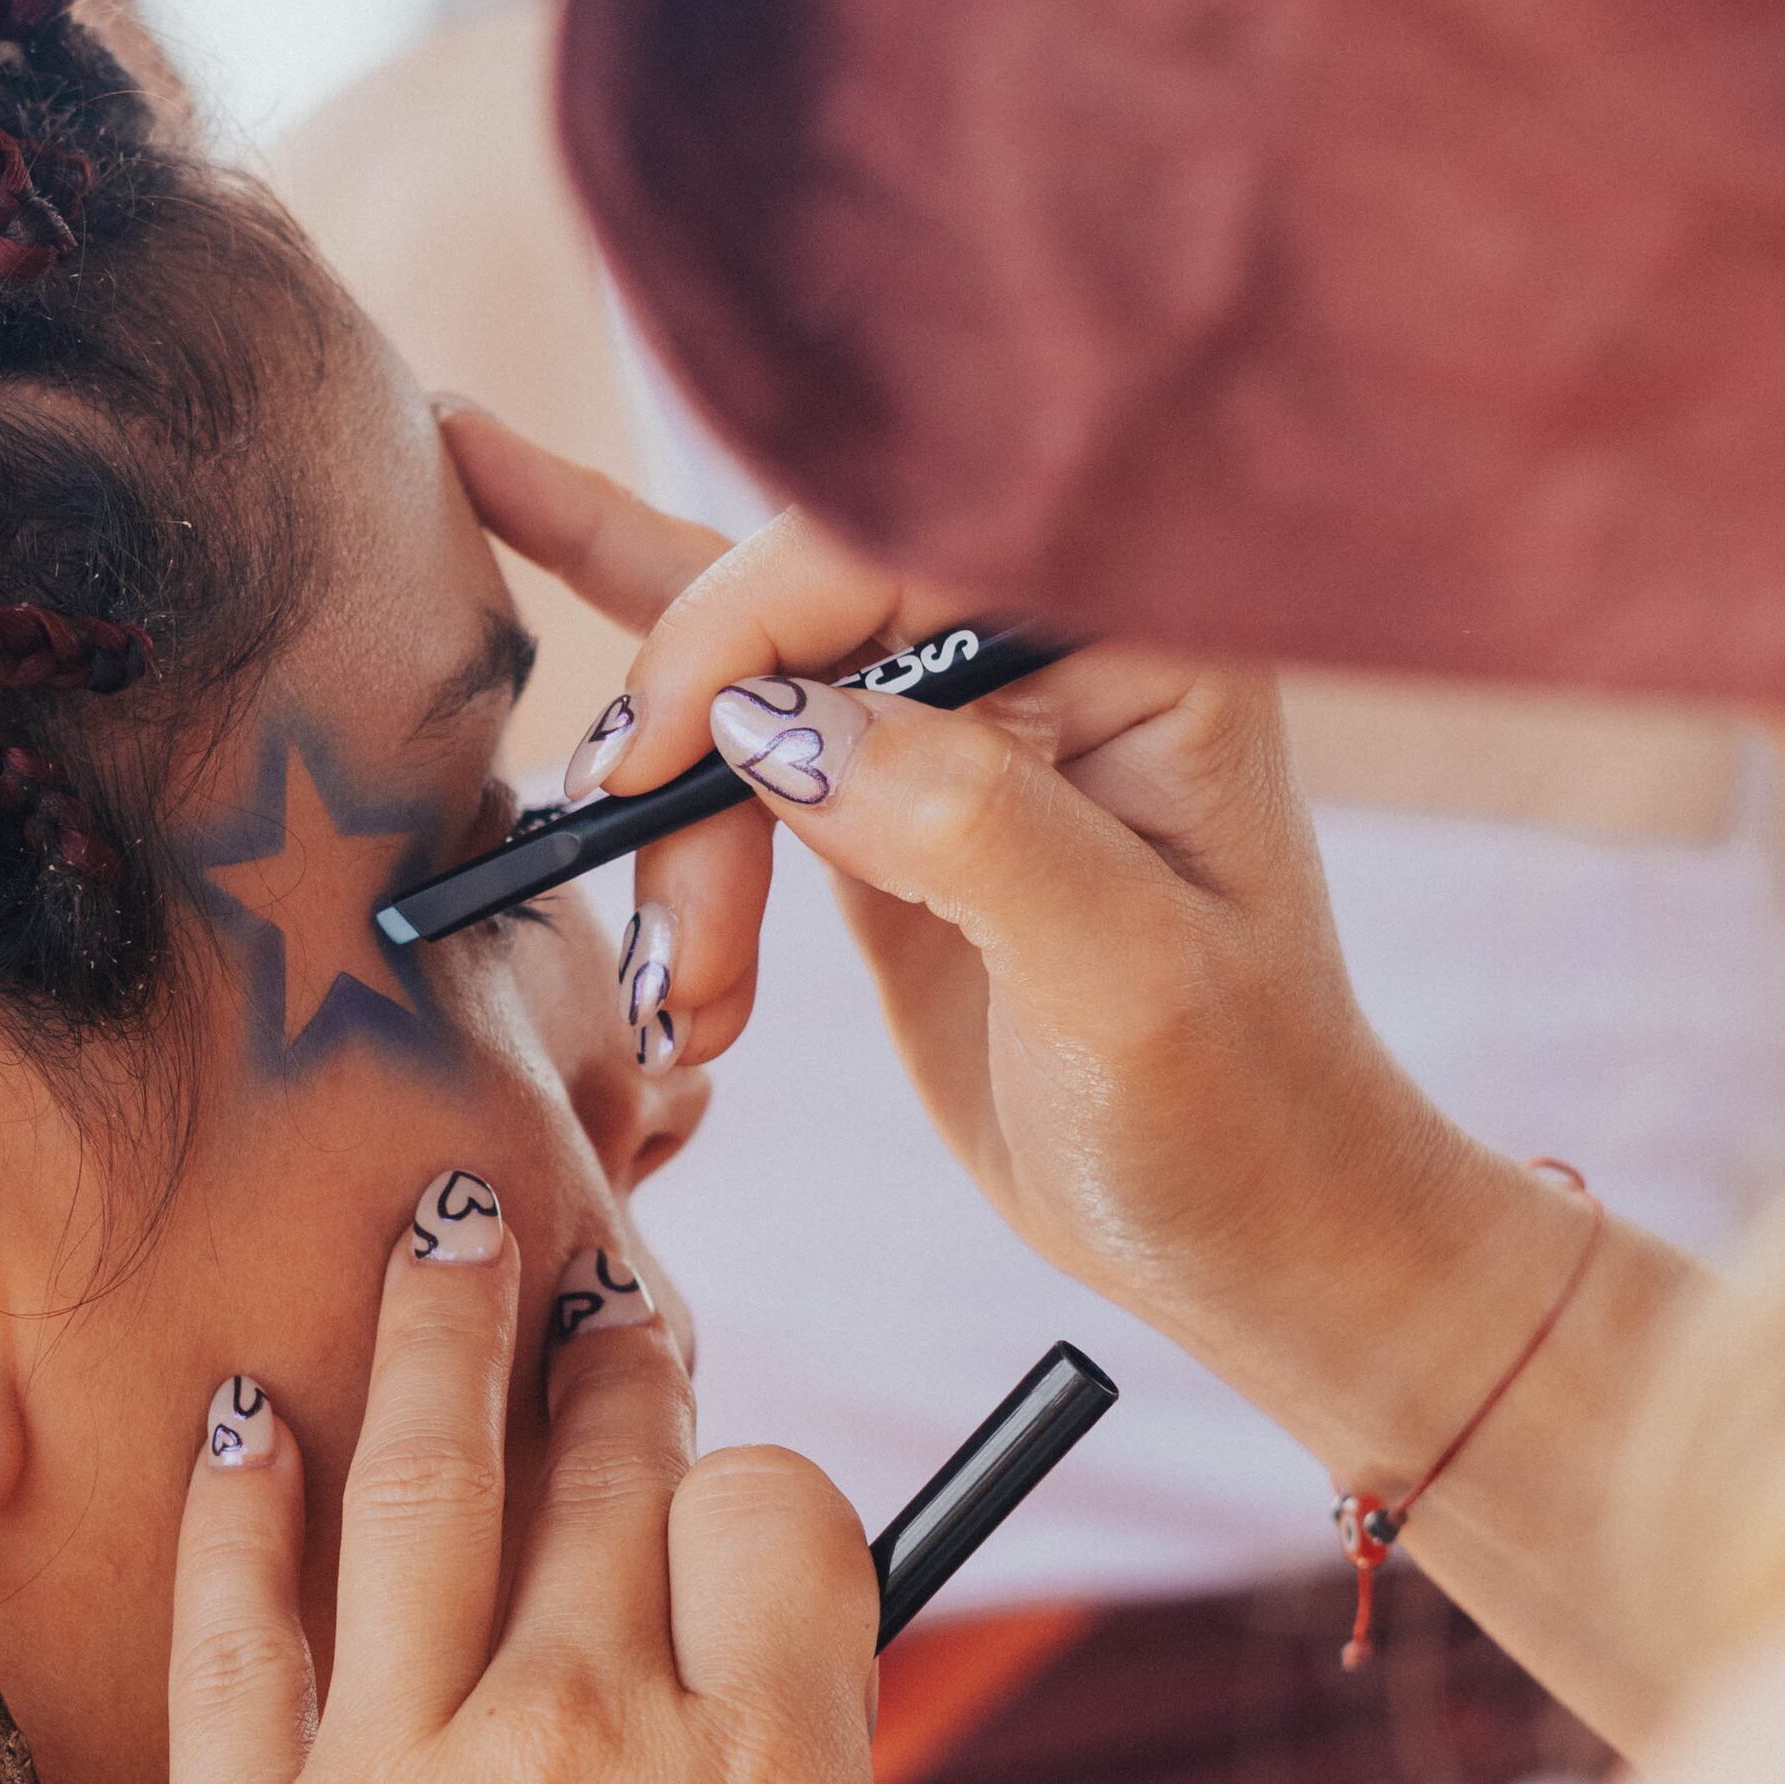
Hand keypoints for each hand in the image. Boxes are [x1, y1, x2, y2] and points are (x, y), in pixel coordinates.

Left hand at [154, 1173, 957, 1783]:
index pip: (781, 1513)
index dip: (764, 1491)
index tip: (733, 1514)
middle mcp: (594, 1747)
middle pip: (607, 1463)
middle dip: (612, 1363)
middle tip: (596, 1302)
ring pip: (419, 1476)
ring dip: (439, 1328)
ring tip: (443, 1228)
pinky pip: (241, 1617)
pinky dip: (250, 1492)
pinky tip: (258, 1407)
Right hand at [450, 408, 1709, 1741]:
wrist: (1257, 1239)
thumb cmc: (1236, 1114)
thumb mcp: (1122, 982)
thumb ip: (965, 826)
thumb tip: (772, 723)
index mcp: (1139, 636)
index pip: (891, 544)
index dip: (741, 626)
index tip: (647, 761)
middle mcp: (1045, 645)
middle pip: (790, 609)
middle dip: (685, 743)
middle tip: (613, 869)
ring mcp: (958, 722)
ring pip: (738, 691)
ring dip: (667, 835)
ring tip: (683, 1001)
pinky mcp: (888, 807)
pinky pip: (737, 754)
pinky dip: (651, 800)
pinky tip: (526, 610)